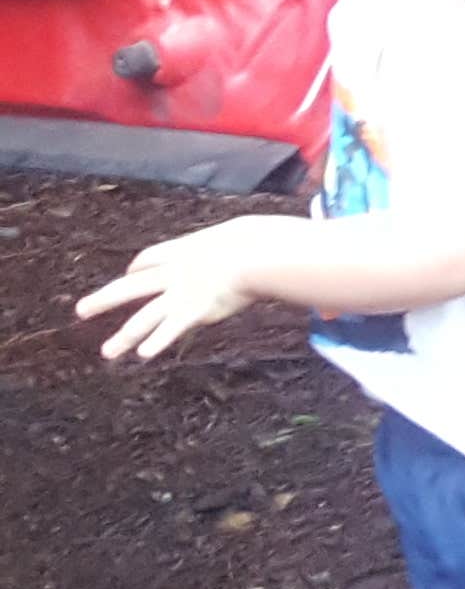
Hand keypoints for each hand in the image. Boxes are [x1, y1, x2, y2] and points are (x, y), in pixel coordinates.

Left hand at [75, 221, 277, 360]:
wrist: (259, 252)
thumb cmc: (258, 242)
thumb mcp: (237, 234)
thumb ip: (233, 240)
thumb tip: (252, 233)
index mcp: (183, 251)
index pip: (147, 260)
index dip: (135, 269)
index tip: (128, 274)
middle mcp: (174, 274)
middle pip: (130, 287)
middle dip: (104, 299)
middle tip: (80, 311)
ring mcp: (181, 294)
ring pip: (145, 317)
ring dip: (125, 336)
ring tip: (108, 353)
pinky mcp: (195, 310)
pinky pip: (171, 329)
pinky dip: (157, 341)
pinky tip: (143, 354)